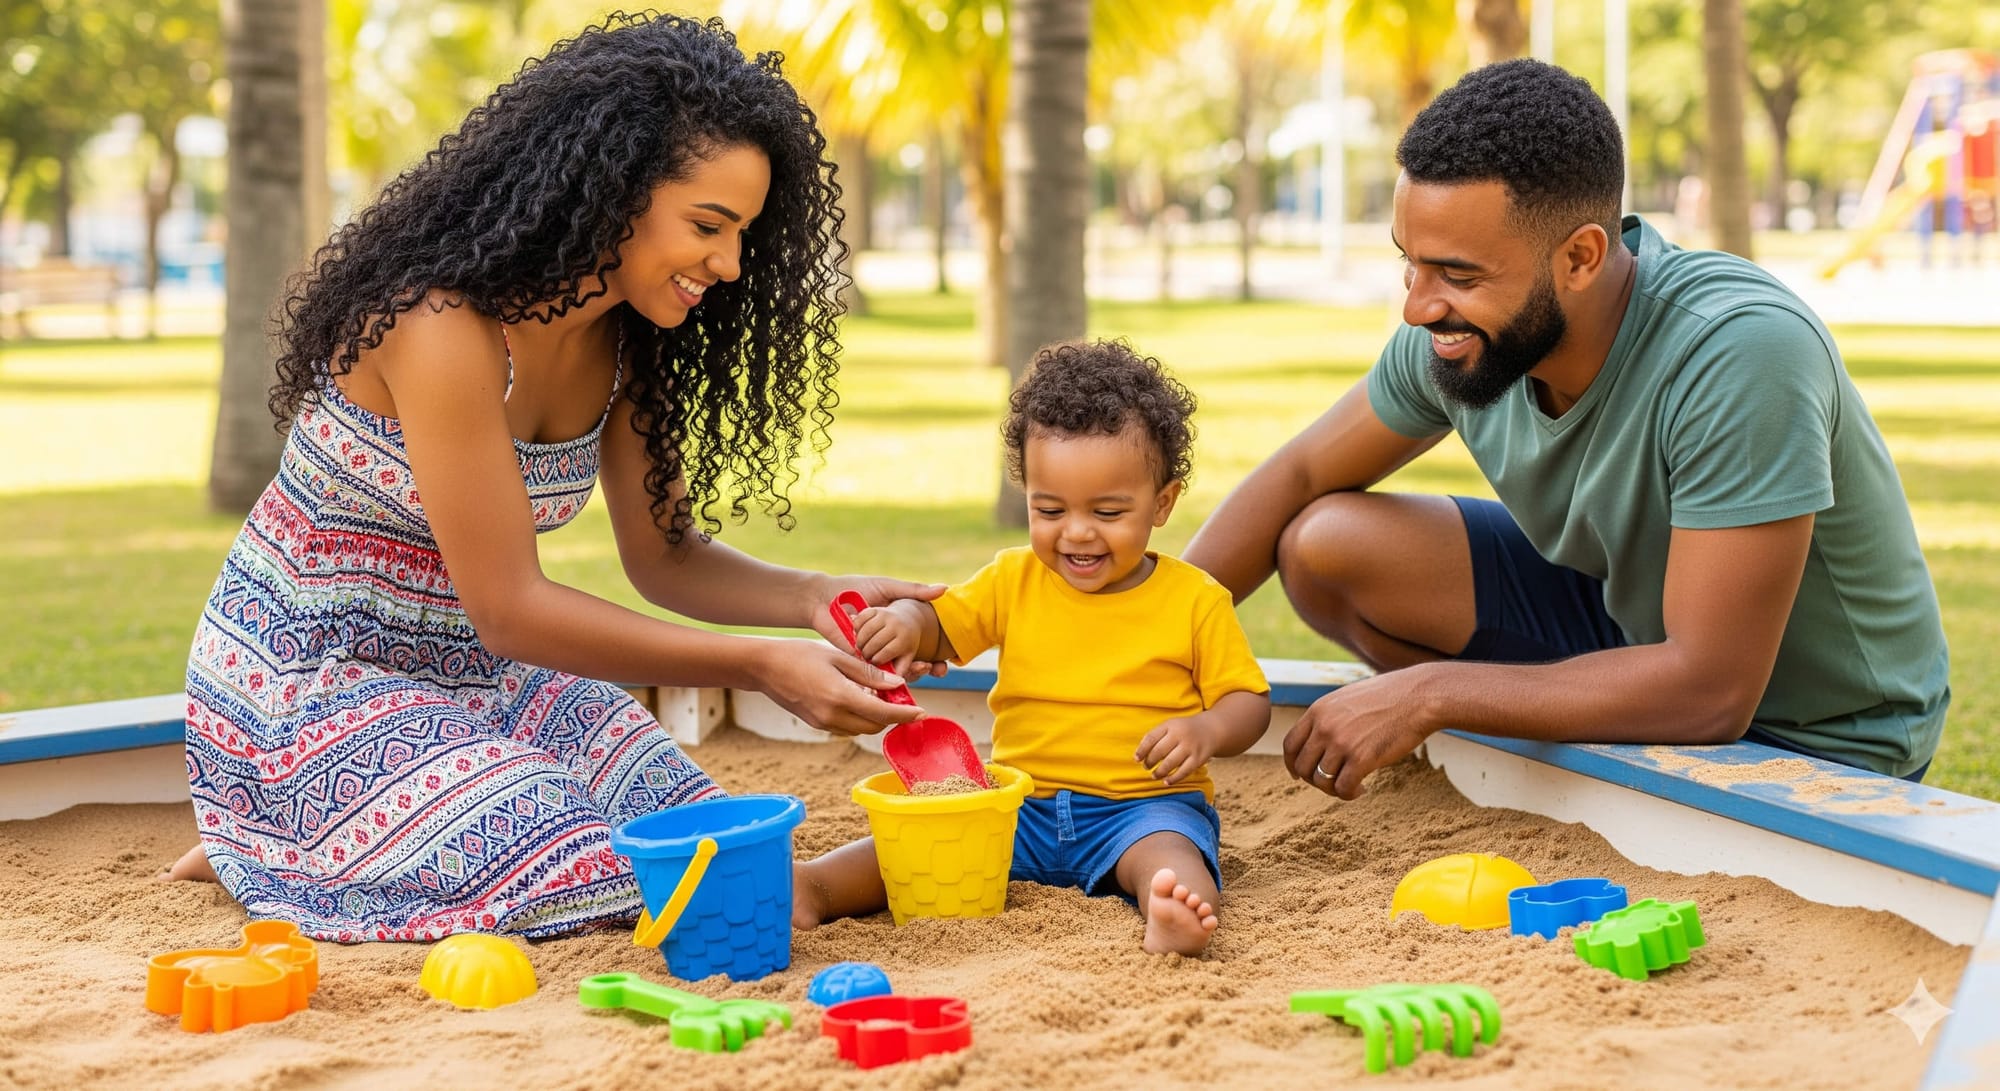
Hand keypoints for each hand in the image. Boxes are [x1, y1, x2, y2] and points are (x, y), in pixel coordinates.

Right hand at [757, 638, 925, 736]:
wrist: (764, 667)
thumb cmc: (800, 654)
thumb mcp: (838, 657)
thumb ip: (869, 673)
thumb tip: (897, 685)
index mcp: (840, 696)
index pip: (882, 714)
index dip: (905, 715)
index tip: (921, 712)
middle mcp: (832, 716)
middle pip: (875, 726)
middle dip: (892, 716)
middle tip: (900, 698)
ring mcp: (823, 723)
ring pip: (861, 729)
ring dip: (875, 718)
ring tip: (879, 696)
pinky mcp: (817, 724)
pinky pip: (847, 726)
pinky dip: (859, 718)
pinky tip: (859, 698)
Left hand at [814, 574, 948, 677]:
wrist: (823, 596)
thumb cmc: (854, 587)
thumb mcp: (888, 587)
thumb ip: (914, 591)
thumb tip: (945, 588)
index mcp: (892, 631)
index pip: (916, 651)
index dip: (932, 662)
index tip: (942, 666)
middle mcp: (883, 644)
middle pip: (908, 666)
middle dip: (923, 669)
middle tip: (935, 668)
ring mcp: (870, 653)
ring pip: (895, 673)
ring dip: (912, 673)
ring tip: (925, 667)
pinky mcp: (856, 660)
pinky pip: (875, 674)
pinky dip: (891, 677)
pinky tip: (904, 675)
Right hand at [853, 605, 922, 675]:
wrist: (907, 620)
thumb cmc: (905, 644)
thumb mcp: (905, 658)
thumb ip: (899, 670)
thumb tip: (894, 683)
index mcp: (905, 638)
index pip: (885, 653)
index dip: (876, 661)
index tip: (874, 664)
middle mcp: (896, 624)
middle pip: (873, 643)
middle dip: (867, 653)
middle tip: (865, 658)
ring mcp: (885, 615)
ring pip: (865, 632)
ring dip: (860, 642)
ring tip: (862, 649)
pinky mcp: (875, 609)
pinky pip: (859, 620)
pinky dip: (856, 629)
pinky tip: (859, 636)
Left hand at [1135, 715, 1219, 786]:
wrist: (1211, 730)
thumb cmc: (1184, 730)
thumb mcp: (1170, 726)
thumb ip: (1156, 736)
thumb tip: (1140, 755)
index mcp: (1170, 725)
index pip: (1151, 738)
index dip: (1141, 750)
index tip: (1136, 759)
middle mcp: (1180, 735)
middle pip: (1159, 751)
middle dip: (1149, 762)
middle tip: (1146, 766)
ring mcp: (1190, 747)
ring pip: (1170, 763)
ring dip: (1159, 772)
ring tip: (1154, 775)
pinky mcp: (1198, 759)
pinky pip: (1184, 771)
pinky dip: (1173, 779)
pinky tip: (1166, 782)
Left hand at [1282, 672, 1432, 799]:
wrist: (1418, 697)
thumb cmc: (1389, 696)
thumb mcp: (1348, 698)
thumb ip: (1330, 717)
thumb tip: (1321, 740)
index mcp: (1318, 710)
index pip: (1290, 745)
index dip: (1292, 765)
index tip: (1300, 775)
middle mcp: (1324, 727)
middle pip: (1302, 767)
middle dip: (1315, 780)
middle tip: (1333, 782)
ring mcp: (1341, 743)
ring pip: (1321, 781)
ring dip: (1334, 789)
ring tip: (1352, 786)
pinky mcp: (1361, 758)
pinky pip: (1343, 788)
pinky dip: (1349, 794)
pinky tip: (1362, 788)